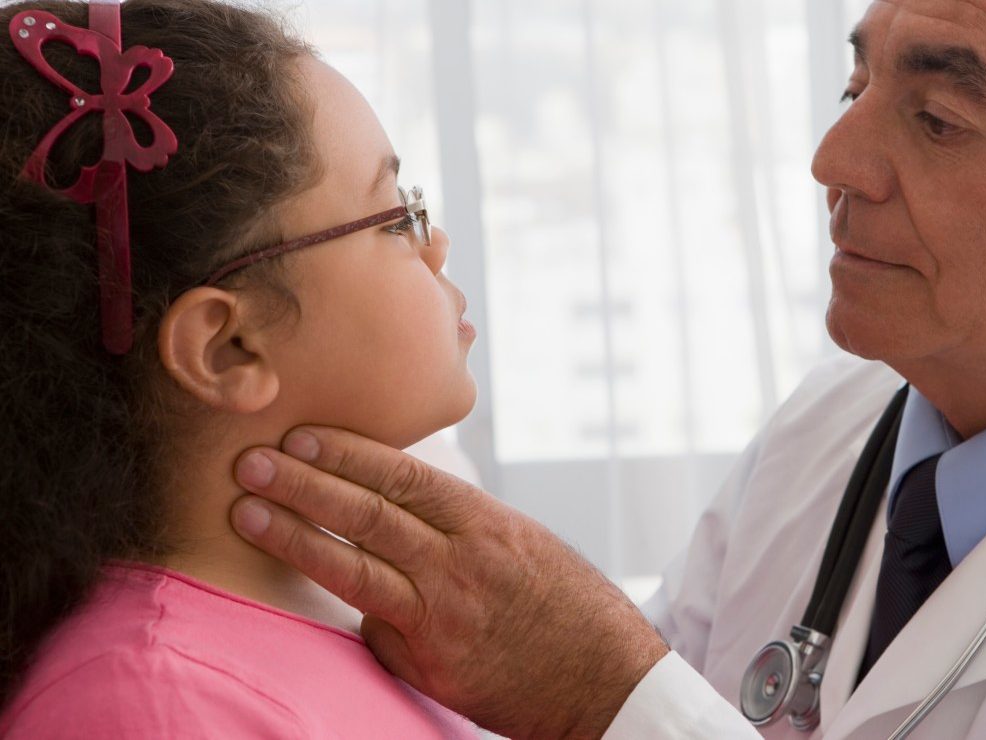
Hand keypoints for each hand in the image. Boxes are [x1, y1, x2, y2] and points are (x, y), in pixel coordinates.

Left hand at [229, 426, 669, 738]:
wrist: (604, 678)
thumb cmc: (566, 603)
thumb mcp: (521, 542)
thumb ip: (457, 524)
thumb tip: (393, 509)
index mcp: (487, 523)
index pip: (404, 475)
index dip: (346, 453)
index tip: (301, 435)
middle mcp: (461, 564)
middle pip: (368, 515)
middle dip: (302, 485)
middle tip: (249, 462)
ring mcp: (443, 617)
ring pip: (354, 569)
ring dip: (294, 538)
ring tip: (245, 512)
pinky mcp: (431, 665)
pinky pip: (374, 630)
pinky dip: (348, 610)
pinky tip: (309, 591)